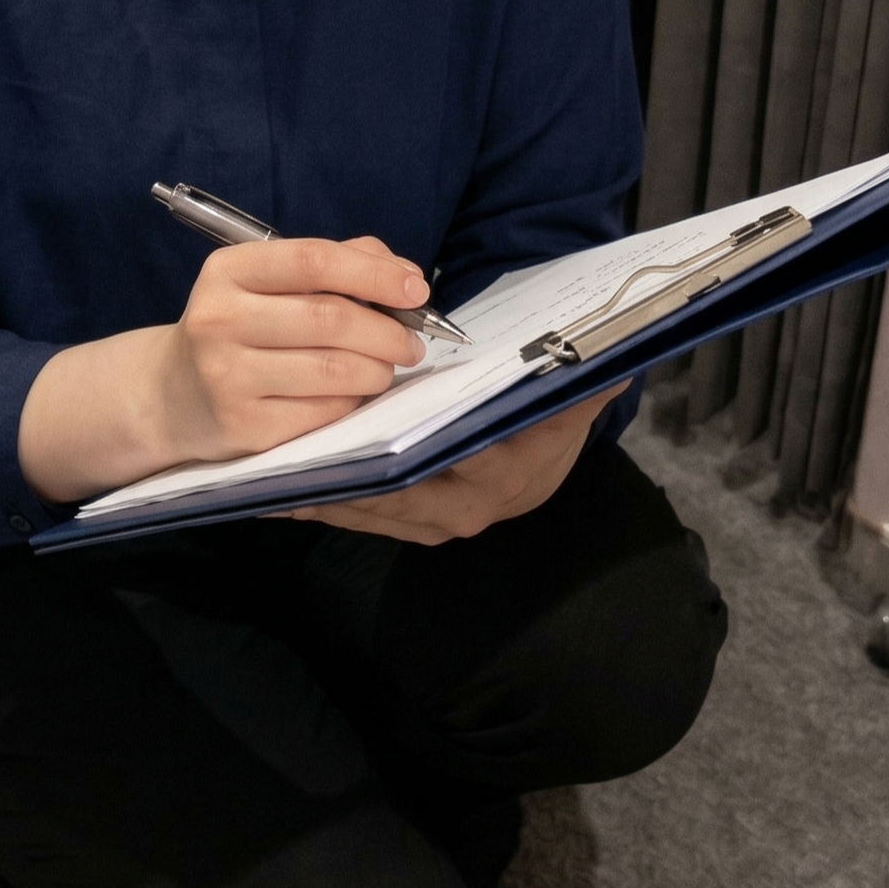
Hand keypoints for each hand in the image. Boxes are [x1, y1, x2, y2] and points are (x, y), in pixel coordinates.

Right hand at [156, 233, 428, 464]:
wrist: (173, 395)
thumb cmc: (239, 329)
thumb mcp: (268, 283)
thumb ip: (337, 266)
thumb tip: (406, 277)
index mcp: (229, 271)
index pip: (314, 261)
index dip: (374, 274)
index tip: (417, 290)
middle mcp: (220, 320)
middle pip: (329, 318)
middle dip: (388, 331)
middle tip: (411, 342)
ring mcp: (227, 377)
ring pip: (334, 370)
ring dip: (378, 369)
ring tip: (385, 368)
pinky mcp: (244, 426)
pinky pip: (324, 411)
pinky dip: (352, 401)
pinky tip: (351, 394)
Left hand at [285, 381, 630, 544]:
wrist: (546, 459)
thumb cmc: (546, 422)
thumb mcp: (563, 404)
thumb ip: (578, 385)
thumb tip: (613, 363)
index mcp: (498, 475)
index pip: (441, 465)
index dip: (393, 457)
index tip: (347, 442)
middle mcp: (463, 508)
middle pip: (392, 495)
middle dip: (341, 482)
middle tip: (289, 466)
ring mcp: (437, 521)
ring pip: (373, 510)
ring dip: (327, 495)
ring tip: (275, 479)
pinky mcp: (417, 524)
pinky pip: (368, 515)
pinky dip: (332, 502)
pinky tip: (291, 488)